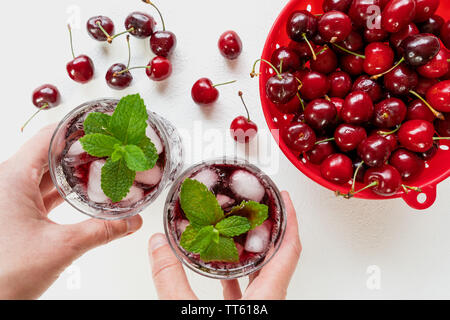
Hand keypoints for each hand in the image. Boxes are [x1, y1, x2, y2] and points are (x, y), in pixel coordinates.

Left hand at [0, 125, 142, 298]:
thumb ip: (102, 231)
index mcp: (12, 177)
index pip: (48, 136)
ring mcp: (10, 197)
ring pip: (47, 174)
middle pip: (49, 153)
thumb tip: (131, 222)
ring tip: (101, 166)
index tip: (100, 124)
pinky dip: (64, 190)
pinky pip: (43, 192)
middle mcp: (8, 182)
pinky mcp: (15, 213)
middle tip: (108, 145)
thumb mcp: (62, 247)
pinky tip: (84, 192)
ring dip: (73, 172)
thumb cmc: (3, 273)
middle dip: (81, 150)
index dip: (77, 128)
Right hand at [148, 191, 300, 299]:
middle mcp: (270, 301)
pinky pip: (249, 287)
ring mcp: (261, 307)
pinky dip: (238, 271)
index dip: (290, 220)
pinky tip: (221, 265)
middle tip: (258, 206)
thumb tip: (158, 245)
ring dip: (253, 249)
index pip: (289, 249)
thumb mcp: (188, 309)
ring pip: (264, 272)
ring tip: (238, 227)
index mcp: (267, 297)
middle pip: (280, 256)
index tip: (284, 198)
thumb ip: (171, 280)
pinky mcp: (248, 314)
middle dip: (270, 227)